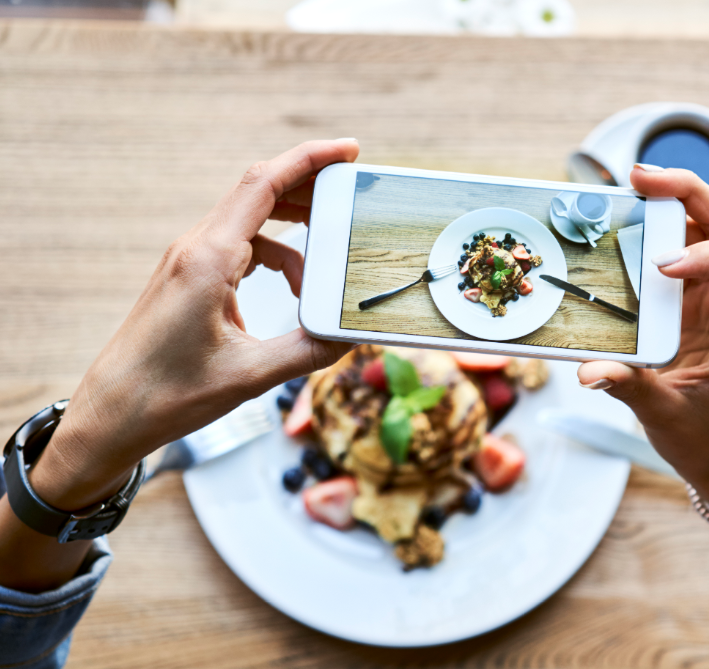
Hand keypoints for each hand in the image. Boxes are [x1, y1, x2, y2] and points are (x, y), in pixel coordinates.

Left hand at [31, 139, 359, 510]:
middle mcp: (195, 250)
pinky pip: (238, 249)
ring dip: (293, 237)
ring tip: (323, 267)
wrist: (110, 415)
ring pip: (251, 224)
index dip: (309, 159)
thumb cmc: (168, 396)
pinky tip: (289, 293)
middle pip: (259, 193)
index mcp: (208, 260)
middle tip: (351, 196)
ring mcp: (188, 261)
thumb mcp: (250, 377)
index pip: (264, 185)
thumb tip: (351, 334)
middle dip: (309, 190)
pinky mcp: (187, 278)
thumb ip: (307, 351)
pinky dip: (272, 259)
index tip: (349, 150)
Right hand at [578, 165, 708, 518]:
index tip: (663, 268)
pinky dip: (664, 222)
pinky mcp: (700, 295)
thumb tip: (588, 373)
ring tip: (633, 184)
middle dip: (694, 196)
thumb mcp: (664, 417)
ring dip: (679, 199)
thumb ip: (629, 389)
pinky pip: (690, 244)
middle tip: (643, 178)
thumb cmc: (701, 436)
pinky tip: (632, 214)